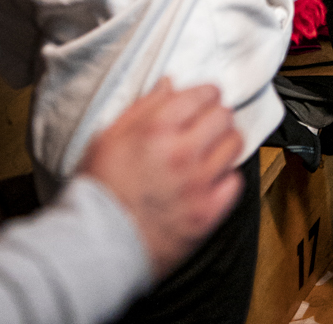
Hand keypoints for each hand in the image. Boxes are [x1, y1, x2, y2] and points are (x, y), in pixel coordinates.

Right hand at [79, 79, 243, 277]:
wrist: (96, 246)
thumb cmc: (98, 191)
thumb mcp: (109, 137)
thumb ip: (144, 107)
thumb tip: (169, 85)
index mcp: (156, 130)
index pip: (204, 93)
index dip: (204, 94)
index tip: (201, 101)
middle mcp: (182, 153)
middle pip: (224, 115)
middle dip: (215, 115)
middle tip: (206, 125)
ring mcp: (197, 185)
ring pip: (234, 144)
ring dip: (224, 142)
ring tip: (210, 150)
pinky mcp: (206, 214)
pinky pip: (235, 182)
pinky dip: (226, 177)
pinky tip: (211, 178)